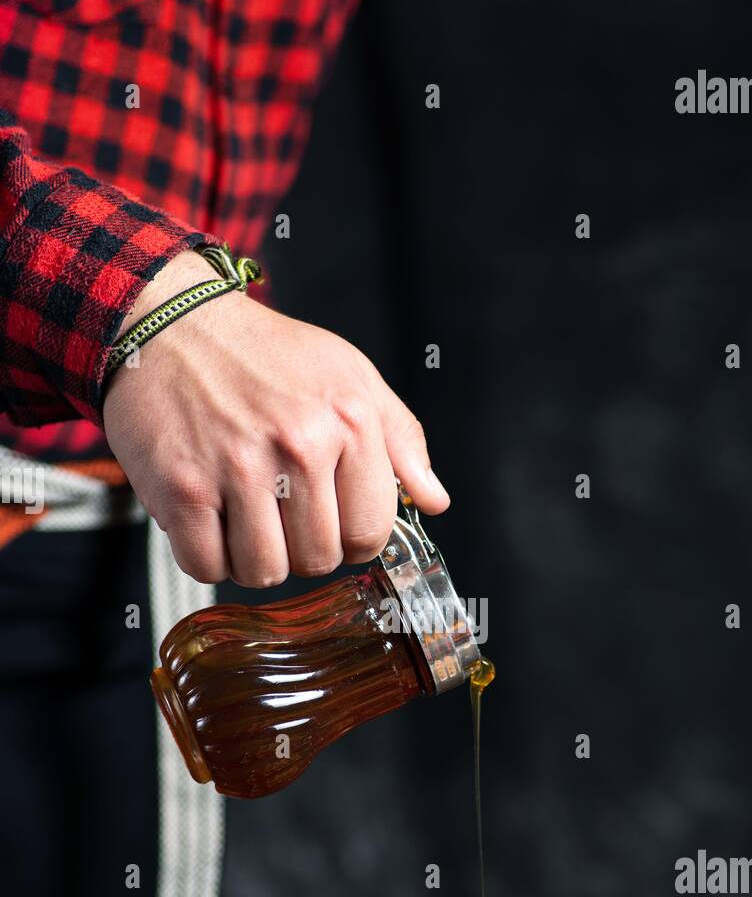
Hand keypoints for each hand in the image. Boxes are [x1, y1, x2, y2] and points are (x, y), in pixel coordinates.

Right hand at [102, 250, 448, 584]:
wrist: (172, 325)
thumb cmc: (265, 355)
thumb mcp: (351, 377)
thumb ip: (401, 441)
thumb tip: (434, 502)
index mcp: (349, 423)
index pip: (370, 532)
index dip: (350, 538)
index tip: (330, 521)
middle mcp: (299, 446)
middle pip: (317, 559)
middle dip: (301, 548)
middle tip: (280, 513)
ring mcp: (237, 469)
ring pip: (264, 571)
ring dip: (253, 557)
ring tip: (244, 516)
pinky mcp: (181, 487)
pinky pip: (206, 565)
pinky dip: (206, 556)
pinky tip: (209, 519)